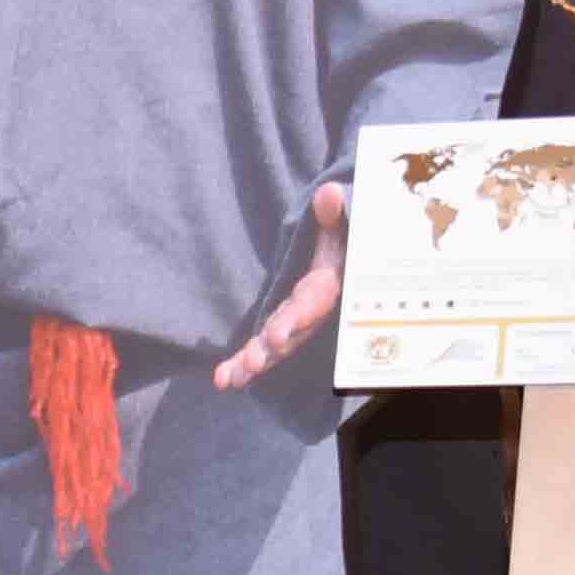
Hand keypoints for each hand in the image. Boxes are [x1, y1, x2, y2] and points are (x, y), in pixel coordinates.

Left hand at [211, 174, 353, 389]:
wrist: (352, 259)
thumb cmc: (345, 239)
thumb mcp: (342, 224)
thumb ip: (334, 213)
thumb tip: (328, 193)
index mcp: (326, 285)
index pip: (311, 305)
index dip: (295, 321)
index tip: (275, 337)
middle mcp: (311, 309)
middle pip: (292, 334)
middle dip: (272, 351)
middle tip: (252, 364)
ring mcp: (296, 322)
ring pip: (275, 347)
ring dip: (254, 363)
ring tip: (231, 379)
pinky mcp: (283, 327)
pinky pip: (264, 349)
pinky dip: (243, 365)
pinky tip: (222, 381)